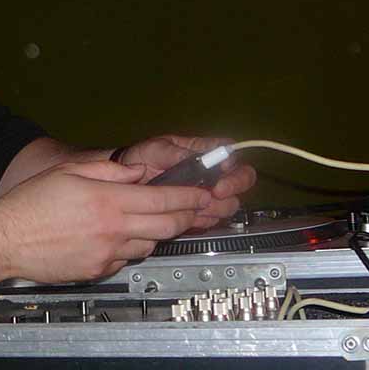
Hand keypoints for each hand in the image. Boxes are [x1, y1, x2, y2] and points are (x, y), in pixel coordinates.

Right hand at [0, 159, 211, 282]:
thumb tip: (138, 172)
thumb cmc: (30, 205)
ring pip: (149, 245)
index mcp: (109, 200)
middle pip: (168, 226)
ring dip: (157, 234)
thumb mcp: (69, 172)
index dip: (190, 197)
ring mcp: (107, 254)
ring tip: (153, 223)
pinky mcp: (98, 271)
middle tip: (195, 211)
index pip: (165, 199)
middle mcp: (113, 229)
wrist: (5, 240)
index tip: (203, 194)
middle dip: (188, 217)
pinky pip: (125, 260)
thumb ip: (109, 170)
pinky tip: (119, 239)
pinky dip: (129, 249)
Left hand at [115, 134, 255, 228]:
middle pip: (242, 179)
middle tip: (217, 192)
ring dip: (219, 206)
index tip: (222, 170)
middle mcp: (212, 173)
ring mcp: (207, 194)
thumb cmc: (143, 158)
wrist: (126, 183)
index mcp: (205, 151)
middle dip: (233, 187)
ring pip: (230, 203)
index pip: (231, 152)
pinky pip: (212, 220)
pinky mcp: (199, 213)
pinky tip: (193, 217)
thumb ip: (177, 153)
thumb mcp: (157, 149)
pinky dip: (205, 220)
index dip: (232, 161)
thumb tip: (197, 156)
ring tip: (201, 206)